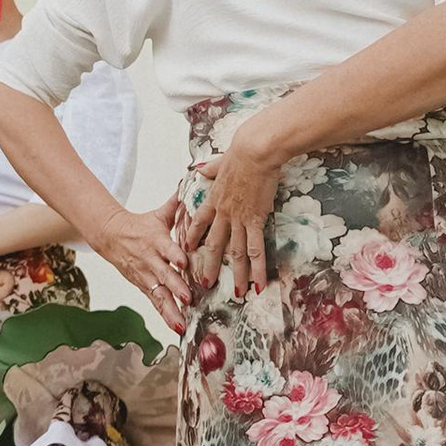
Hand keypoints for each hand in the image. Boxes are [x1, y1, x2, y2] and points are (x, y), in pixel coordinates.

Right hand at [86, 198, 191, 330]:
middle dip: (176, 287)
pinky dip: (166, 316)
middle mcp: (151, 261)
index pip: (167, 248)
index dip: (175, 255)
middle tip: (188, 297)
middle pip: (164, 275)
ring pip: (160, 294)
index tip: (185, 262)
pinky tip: (177, 327)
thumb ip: (177, 204)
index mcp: (156, 240)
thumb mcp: (158, 214)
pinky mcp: (143, 287)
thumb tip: (194, 185)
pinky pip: (156, 303)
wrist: (110, 236)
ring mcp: (146, 276)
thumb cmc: (140, 225)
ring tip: (182, 322)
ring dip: (171, 309)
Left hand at [186, 125, 288, 301]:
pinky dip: (258, 269)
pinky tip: (260, 284)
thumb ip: (211, 170)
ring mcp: (239, 219)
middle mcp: (224, 213)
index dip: (192, 236)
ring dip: (238, 276)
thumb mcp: (221, 162)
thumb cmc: (241, 152)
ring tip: (238, 294)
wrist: (254, 152)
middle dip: (211, 266)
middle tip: (206, 284)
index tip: (186, 248)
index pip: (199, 222)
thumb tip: (201, 168)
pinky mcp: (256, 220)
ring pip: (237, 253)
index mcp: (214, 199)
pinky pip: (256, 250)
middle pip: (215, 245)